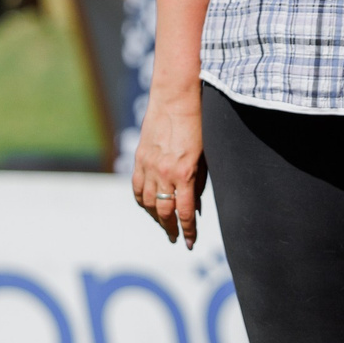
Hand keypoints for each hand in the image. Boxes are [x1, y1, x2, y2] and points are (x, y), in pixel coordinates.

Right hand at [131, 91, 206, 247]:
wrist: (175, 99)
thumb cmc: (198, 126)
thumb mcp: (206, 157)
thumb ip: (200, 184)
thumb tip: (195, 207)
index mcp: (184, 174)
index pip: (185, 212)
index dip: (188, 231)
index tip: (190, 243)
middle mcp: (164, 173)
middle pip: (164, 212)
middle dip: (171, 229)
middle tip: (177, 238)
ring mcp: (149, 166)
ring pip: (149, 203)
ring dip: (156, 218)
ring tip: (165, 226)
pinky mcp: (139, 159)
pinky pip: (137, 188)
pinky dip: (143, 201)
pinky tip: (149, 207)